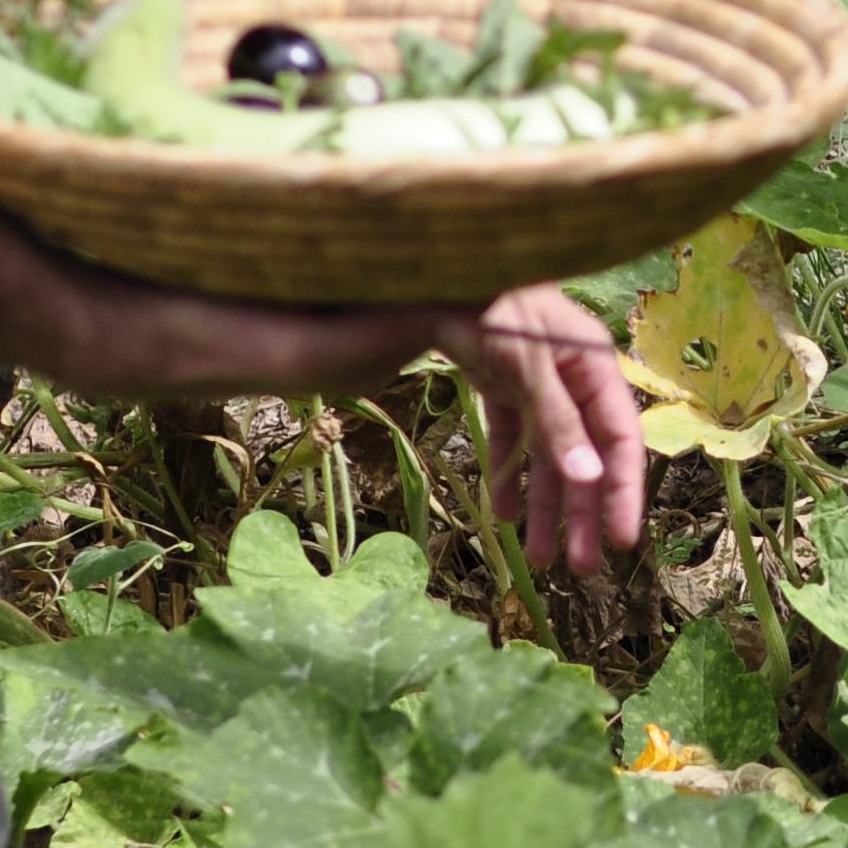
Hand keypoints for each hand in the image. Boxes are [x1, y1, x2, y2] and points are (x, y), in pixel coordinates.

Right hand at [30, 277, 642, 576]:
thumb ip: (446, 407)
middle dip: (602, 481)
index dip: (579, 466)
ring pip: (570, 386)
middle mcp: (500, 299)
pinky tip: (578, 478)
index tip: (584, 538)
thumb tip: (494, 473)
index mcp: (490, 322)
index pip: (561, 397)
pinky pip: (528, 372)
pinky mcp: (460, 301)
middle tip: (605, 555)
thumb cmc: (303, 345)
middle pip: (585, 392)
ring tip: (591, 545)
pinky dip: (557, 427)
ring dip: (589, 469)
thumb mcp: (393, 385)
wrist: (241, 318)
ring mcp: (484, 292)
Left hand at [425, 287, 649, 577]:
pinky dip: (508, 474)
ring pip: (549, 455)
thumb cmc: (492, 303)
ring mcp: (538, 382)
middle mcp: (573, 378)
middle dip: (583, 512)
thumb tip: (589, 478)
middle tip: (581, 568)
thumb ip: (557, 422)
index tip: (620, 540)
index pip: (620, 439)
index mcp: (594, 366)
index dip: (621, 491)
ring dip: (546, 505)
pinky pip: (512, 439)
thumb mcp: (526, 366)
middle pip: (587, 456)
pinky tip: (502, 514)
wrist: (436, 267)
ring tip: (540, 559)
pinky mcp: (504, 384)